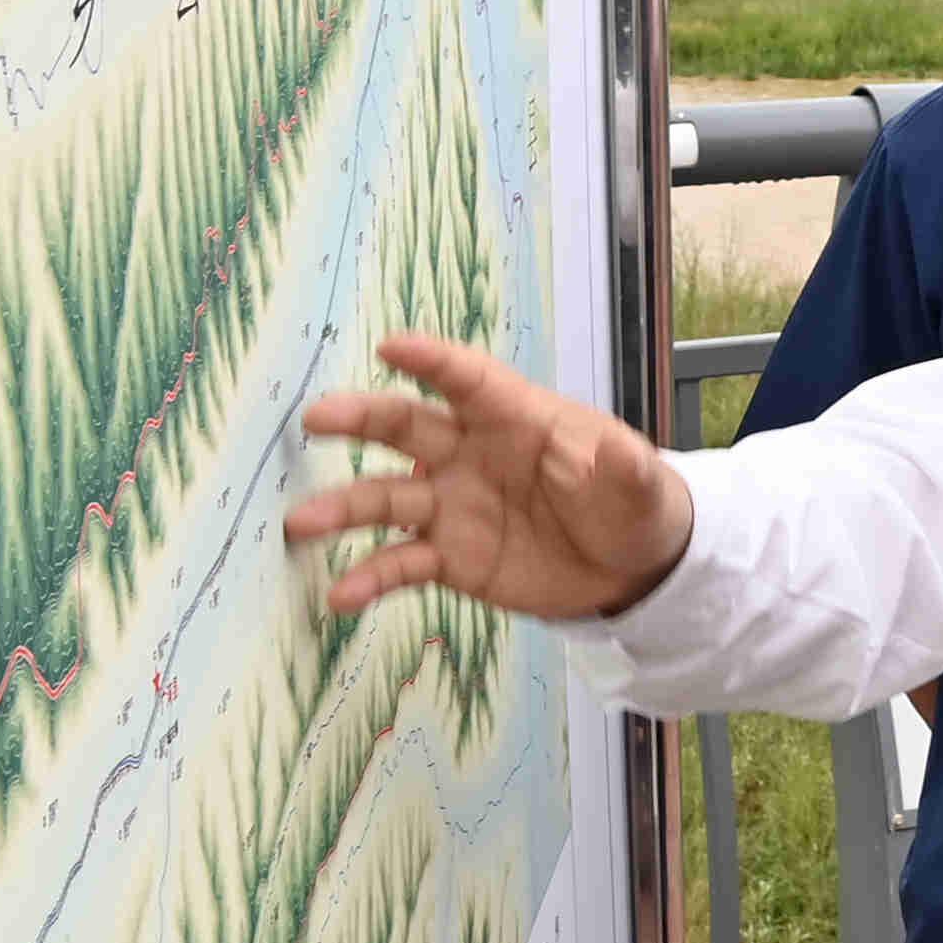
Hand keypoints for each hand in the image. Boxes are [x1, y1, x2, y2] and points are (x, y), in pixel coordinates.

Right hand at [286, 333, 696, 619]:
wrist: (629, 568)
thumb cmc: (632, 503)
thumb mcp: (641, 485)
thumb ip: (624, 469)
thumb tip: (612, 452)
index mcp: (515, 418)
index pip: (469, 381)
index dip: (433, 362)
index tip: (391, 346)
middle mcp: (470, 454)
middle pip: (407, 426)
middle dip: (361, 419)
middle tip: (316, 418)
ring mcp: (453, 506)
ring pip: (387, 498)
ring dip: (344, 508)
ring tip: (301, 522)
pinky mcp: (450, 557)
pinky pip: (401, 564)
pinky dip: (370, 578)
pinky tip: (341, 596)